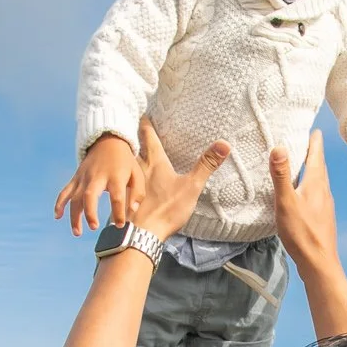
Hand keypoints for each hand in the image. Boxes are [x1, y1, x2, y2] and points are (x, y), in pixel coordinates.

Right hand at [54, 131, 145, 235]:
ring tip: (77, 232)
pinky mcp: (76, 178)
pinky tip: (57, 216)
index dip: (118, 212)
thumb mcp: (137, 174)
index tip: (120, 225)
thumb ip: (137, 193)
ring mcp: (84, 177)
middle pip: (90, 195)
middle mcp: (97, 177)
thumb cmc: (125, 162)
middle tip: (93, 227)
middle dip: (90, 212)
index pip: (116, 196)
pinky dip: (59, 203)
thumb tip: (131, 210)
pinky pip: (65, 191)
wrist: (108, 141)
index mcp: (115, 176)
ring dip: (74, 215)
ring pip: (75, 197)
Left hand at [132, 116, 229, 239]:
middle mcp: (138, 169)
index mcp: (154, 162)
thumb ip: (206, 165)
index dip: (146, 123)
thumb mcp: (191, 186)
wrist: (141, 234)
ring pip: (124, 163)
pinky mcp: (123, 198)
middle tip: (130, 126)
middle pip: (132, 146)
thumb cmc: (166, 209)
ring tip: (127, 150)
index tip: (143, 112)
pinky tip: (124, 181)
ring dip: (125, 155)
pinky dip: (122, 175)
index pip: (148, 136)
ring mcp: (128, 184)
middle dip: (132, 135)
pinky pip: (121, 181)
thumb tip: (224, 143)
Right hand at [270, 130, 337, 273]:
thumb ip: (281, 175)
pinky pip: (315, 192)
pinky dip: (308, 184)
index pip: (317, 154)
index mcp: (317, 183)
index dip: (314, 139)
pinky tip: (300, 192)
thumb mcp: (286, 202)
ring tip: (300, 162)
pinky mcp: (321, 216)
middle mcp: (324, 190)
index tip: (312, 127)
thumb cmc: (302, 232)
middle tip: (303, 139)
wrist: (318, 262)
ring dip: (310, 168)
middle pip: (319, 165)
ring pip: (318, 180)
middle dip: (312, 151)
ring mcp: (324, 204)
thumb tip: (279, 147)